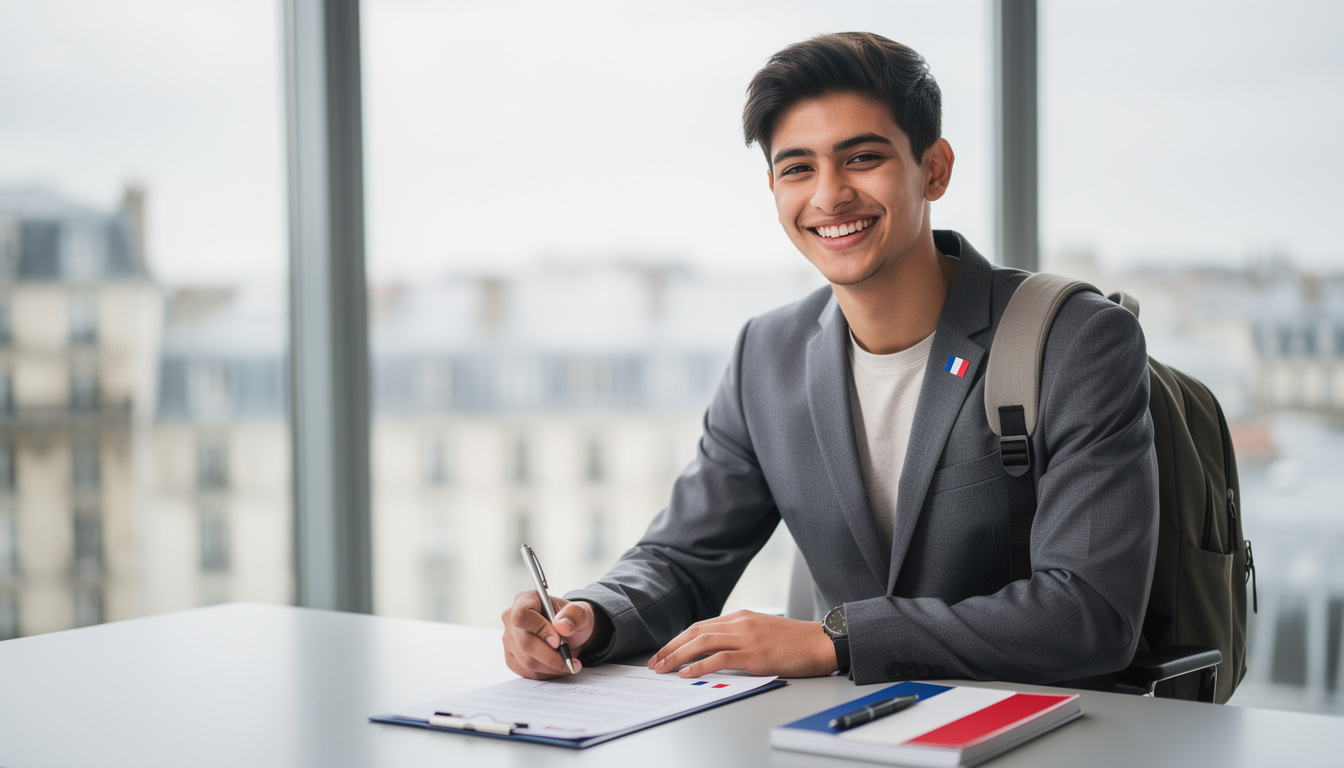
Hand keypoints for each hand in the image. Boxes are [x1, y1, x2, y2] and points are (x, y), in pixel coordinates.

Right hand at [500, 591, 595, 678]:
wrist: (569, 632)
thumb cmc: (572, 618)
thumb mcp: (581, 612)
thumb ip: (574, 615)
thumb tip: (561, 626)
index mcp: (526, 600)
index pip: (522, 615)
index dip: (540, 629)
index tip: (558, 641)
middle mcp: (511, 619)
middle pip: (525, 643)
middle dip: (551, 656)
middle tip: (571, 659)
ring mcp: (509, 640)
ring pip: (527, 661)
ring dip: (552, 666)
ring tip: (568, 661)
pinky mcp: (512, 657)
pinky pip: (526, 672)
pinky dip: (546, 673)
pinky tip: (557, 667)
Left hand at [646, 610, 836, 678]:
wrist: (821, 642)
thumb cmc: (795, 641)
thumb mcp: (763, 631)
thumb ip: (740, 636)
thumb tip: (716, 651)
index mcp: (741, 617)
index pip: (701, 626)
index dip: (679, 639)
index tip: (665, 652)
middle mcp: (741, 623)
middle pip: (695, 632)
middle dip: (671, 647)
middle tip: (655, 662)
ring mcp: (747, 637)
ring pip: (702, 642)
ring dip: (677, 656)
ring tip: (663, 668)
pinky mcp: (755, 654)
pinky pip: (720, 658)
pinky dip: (699, 665)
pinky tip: (687, 673)